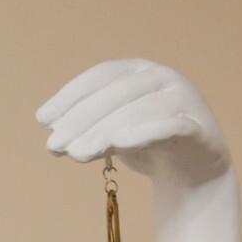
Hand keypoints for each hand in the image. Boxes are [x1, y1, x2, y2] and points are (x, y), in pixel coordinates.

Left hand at [36, 59, 230, 184]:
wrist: (193, 171)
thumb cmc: (148, 144)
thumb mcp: (113, 132)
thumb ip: (88, 128)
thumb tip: (52, 131)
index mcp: (140, 70)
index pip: (100, 77)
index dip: (70, 96)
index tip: (43, 119)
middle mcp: (163, 78)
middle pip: (116, 94)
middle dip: (81, 119)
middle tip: (54, 145)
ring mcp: (184, 99)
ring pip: (138, 111)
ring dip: (103, 131)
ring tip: (76, 154)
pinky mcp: (199, 127)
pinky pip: (169, 126)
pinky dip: (143, 131)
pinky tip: (116, 143)